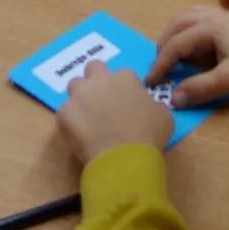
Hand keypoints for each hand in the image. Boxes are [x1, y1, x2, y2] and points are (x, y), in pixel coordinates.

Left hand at [56, 62, 172, 166]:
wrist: (124, 160)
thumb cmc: (148, 137)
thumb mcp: (163, 116)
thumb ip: (153, 104)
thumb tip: (148, 107)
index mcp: (125, 78)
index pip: (122, 75)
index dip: (122, 89)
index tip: (124, 104)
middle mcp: (100, 80)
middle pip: (93, 68)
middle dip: (96, 81)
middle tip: (101, 102)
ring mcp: (80, 95)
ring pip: (74, 85)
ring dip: (80, 97)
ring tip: (86, 118)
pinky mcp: (65, 113)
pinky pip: (65, 112)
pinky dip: (70, 121)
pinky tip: (79, 135)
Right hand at [148, 7, 228, 106]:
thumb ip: (200, 87)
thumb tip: (172, 98)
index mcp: (210, 26)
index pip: (176, 44)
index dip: (160, 63)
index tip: (150, 82)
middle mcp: (213, 15)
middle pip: (178, 24)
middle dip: (164, 45)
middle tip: (158, 67)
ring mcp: (223, 15)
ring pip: (189, 17)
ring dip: (175, 34)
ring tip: (171, 54)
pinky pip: (200, 18)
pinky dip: (189, 29)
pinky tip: (195, 44)